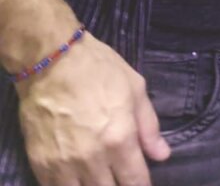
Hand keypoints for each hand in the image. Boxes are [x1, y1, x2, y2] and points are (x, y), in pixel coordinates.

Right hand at [17, 33, 169, 185]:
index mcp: (120, 138)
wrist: (52, 62)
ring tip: (100, 177)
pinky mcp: (40, 165)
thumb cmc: (98, 69)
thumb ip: (149, 126)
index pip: (135, 182)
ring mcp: (64, 165)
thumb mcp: (135, 88)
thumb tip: (162, 156)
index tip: (141, 183)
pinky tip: (77, 178)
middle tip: (119, 175)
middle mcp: (93, 159)